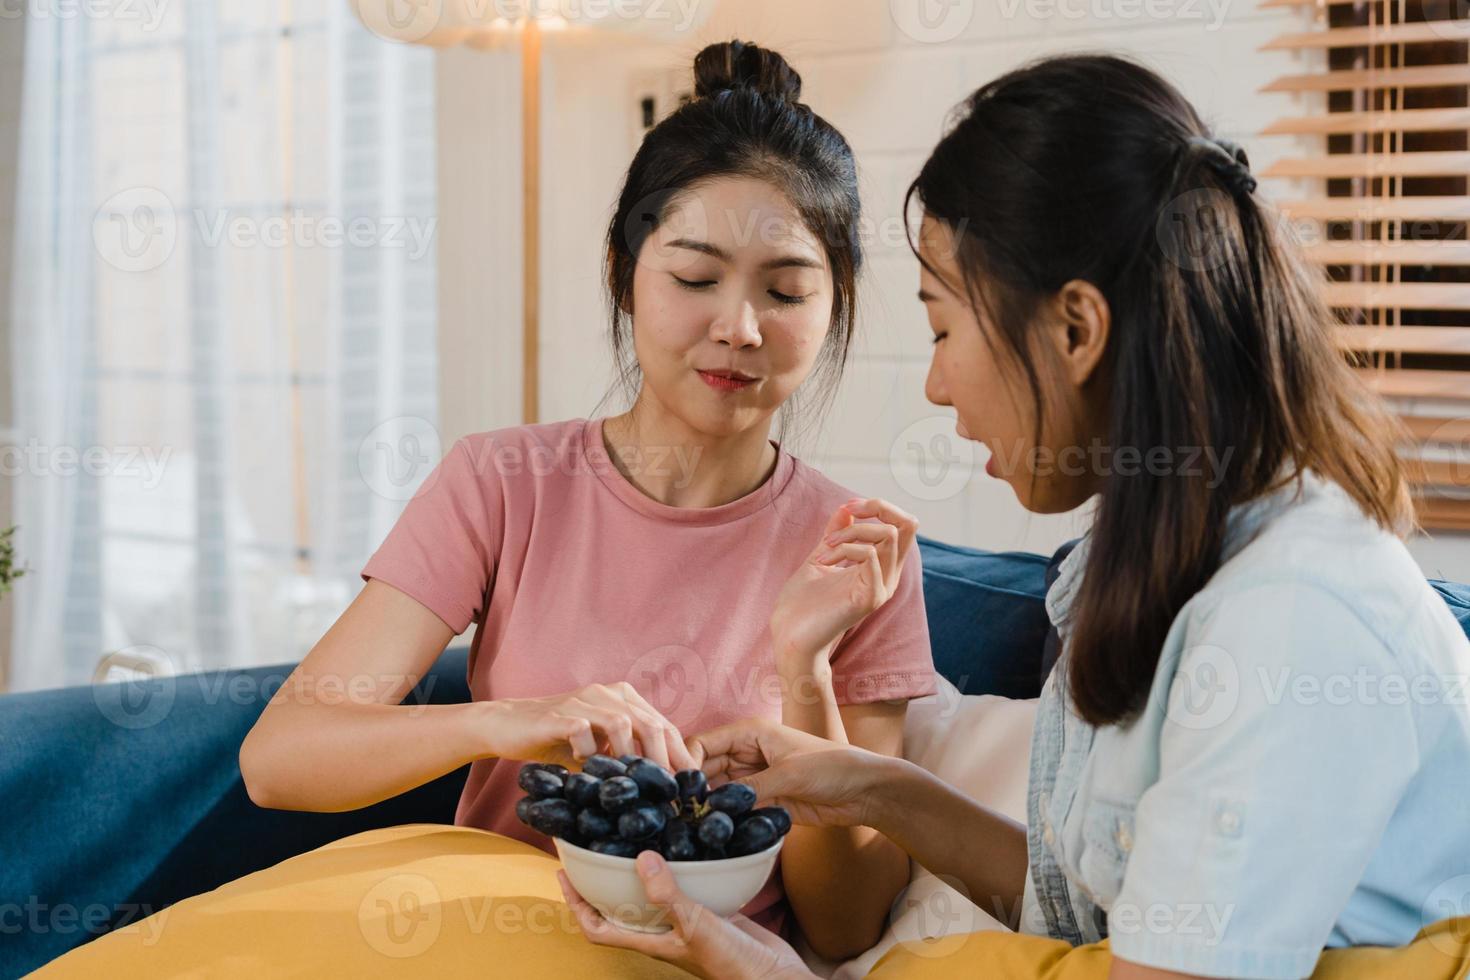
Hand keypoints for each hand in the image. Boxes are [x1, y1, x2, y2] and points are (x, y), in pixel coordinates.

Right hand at [482, 682, 697, 771]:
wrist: (508, 725)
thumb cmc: (557, 740)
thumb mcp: (599, 748)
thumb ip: (626, 759)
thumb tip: (662, 791)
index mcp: (623, 697)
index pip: (663, 725)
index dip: (680, 755)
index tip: (692, 785)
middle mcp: (607, 693)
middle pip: (650, 724)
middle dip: (664, 761)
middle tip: (669, 793)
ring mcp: (583, 701)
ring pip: (622, 724)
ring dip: (630, 758)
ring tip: (631, 784)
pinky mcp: (558, 714)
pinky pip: (582, 731)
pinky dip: (589, 752)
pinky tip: (583, 766)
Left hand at [558, 851, 813, 979]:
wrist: (772, 976)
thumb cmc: (731, 963)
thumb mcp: (695, 926)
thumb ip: (668, 895)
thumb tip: (641, 858)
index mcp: (650, 941)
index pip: (597, 928)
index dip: (576, 904)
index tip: (564, 874)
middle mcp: (663, 932)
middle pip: (620, 909)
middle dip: (603, 883)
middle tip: (593, 849)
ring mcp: (687, 923)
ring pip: (653, 896)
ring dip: (641, 873)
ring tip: (633, 840)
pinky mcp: (712, 913)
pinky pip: (687, 888)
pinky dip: (680, 869)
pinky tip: (687, 849)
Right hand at [688, 717, 898, 828]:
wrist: (864, 792)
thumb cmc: (831, 768)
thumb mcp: (789, 774)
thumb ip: (750, 789)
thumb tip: (714, 807)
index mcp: (749, 733)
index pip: (703, 743)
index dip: (686, 763)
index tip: (678, 790)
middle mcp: (746, 753)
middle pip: (705, 768)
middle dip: (691, 787)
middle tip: (677, 812)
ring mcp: (754, 779)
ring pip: (717, 791)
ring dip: (706, 806)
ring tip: (691, 825)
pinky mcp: (763, 801)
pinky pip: (735, 809)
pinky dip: (725, 818)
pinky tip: (714, 832)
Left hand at [769, 498, 918, 662]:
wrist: (789, 636)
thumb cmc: (802, 603)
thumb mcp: (822, 557)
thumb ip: (836, 533)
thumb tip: (848, 507)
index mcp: (881, 567)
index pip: (903, 525)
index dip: (880, 506)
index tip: (848, 506)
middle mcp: (888, 576)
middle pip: (908, 525)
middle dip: (878, 507)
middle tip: (847, 510)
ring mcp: (881, 588)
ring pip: (889, 535)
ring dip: (852, 530)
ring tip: (825, 547)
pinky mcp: (870, 598)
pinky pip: (872, 556)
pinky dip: (846, 547)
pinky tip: (824, 560)